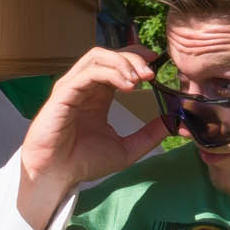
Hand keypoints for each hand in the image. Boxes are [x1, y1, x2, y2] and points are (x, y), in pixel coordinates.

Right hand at [16, 46, 169, 229]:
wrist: (57, 174)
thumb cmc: (83, 162)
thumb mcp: (126, 149)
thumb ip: (148, 135)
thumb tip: (172, 124)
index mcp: (97, 95)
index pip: (116, 64)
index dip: (135, 57)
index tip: (156, 62)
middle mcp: (84, 86)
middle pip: (109, 55)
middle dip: (133, 58)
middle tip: (151, 73)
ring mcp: (72, 87)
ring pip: (97, 57)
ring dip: (122, 62)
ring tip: (139, 79)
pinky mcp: (63, 93)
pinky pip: (88, 73)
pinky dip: (110, 73)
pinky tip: (127, 85)